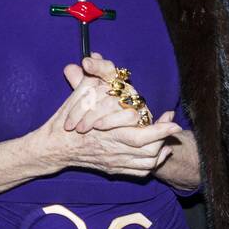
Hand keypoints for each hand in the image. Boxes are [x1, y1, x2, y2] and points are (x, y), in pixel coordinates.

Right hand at [32, 58, 180, 177]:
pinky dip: (152, 164)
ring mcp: (114, 162)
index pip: (140, 135)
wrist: (53, 147)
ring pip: (146, 163)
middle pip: (148, 151)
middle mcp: (113, 150)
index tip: (173, 120)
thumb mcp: (79, 94)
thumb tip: (95, 57)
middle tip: (174, 126)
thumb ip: (91, 76)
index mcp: (108, 133)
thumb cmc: (67, 119)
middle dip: (164, 138)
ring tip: (168, 138)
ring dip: (160, 151)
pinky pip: (139, 172)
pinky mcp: (113, 169)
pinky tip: (158, 152)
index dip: (160, 129)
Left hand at [62, 52, 152, 132]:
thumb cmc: (105, 122)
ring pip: (111, 103)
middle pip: (102, 89)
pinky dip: (111, 121)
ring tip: (80, 128)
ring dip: (92, 116)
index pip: (107, 68)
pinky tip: (98, 126)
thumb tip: (69, 68)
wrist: (125, 147)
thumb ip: (81, 87)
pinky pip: (129, 116)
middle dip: (82, 105)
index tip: (85, 63)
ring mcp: (135, 104)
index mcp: (114, 84)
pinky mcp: (142, 119)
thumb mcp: (89, 105)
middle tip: (68, 123)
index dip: (97, 65)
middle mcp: (125, 91)